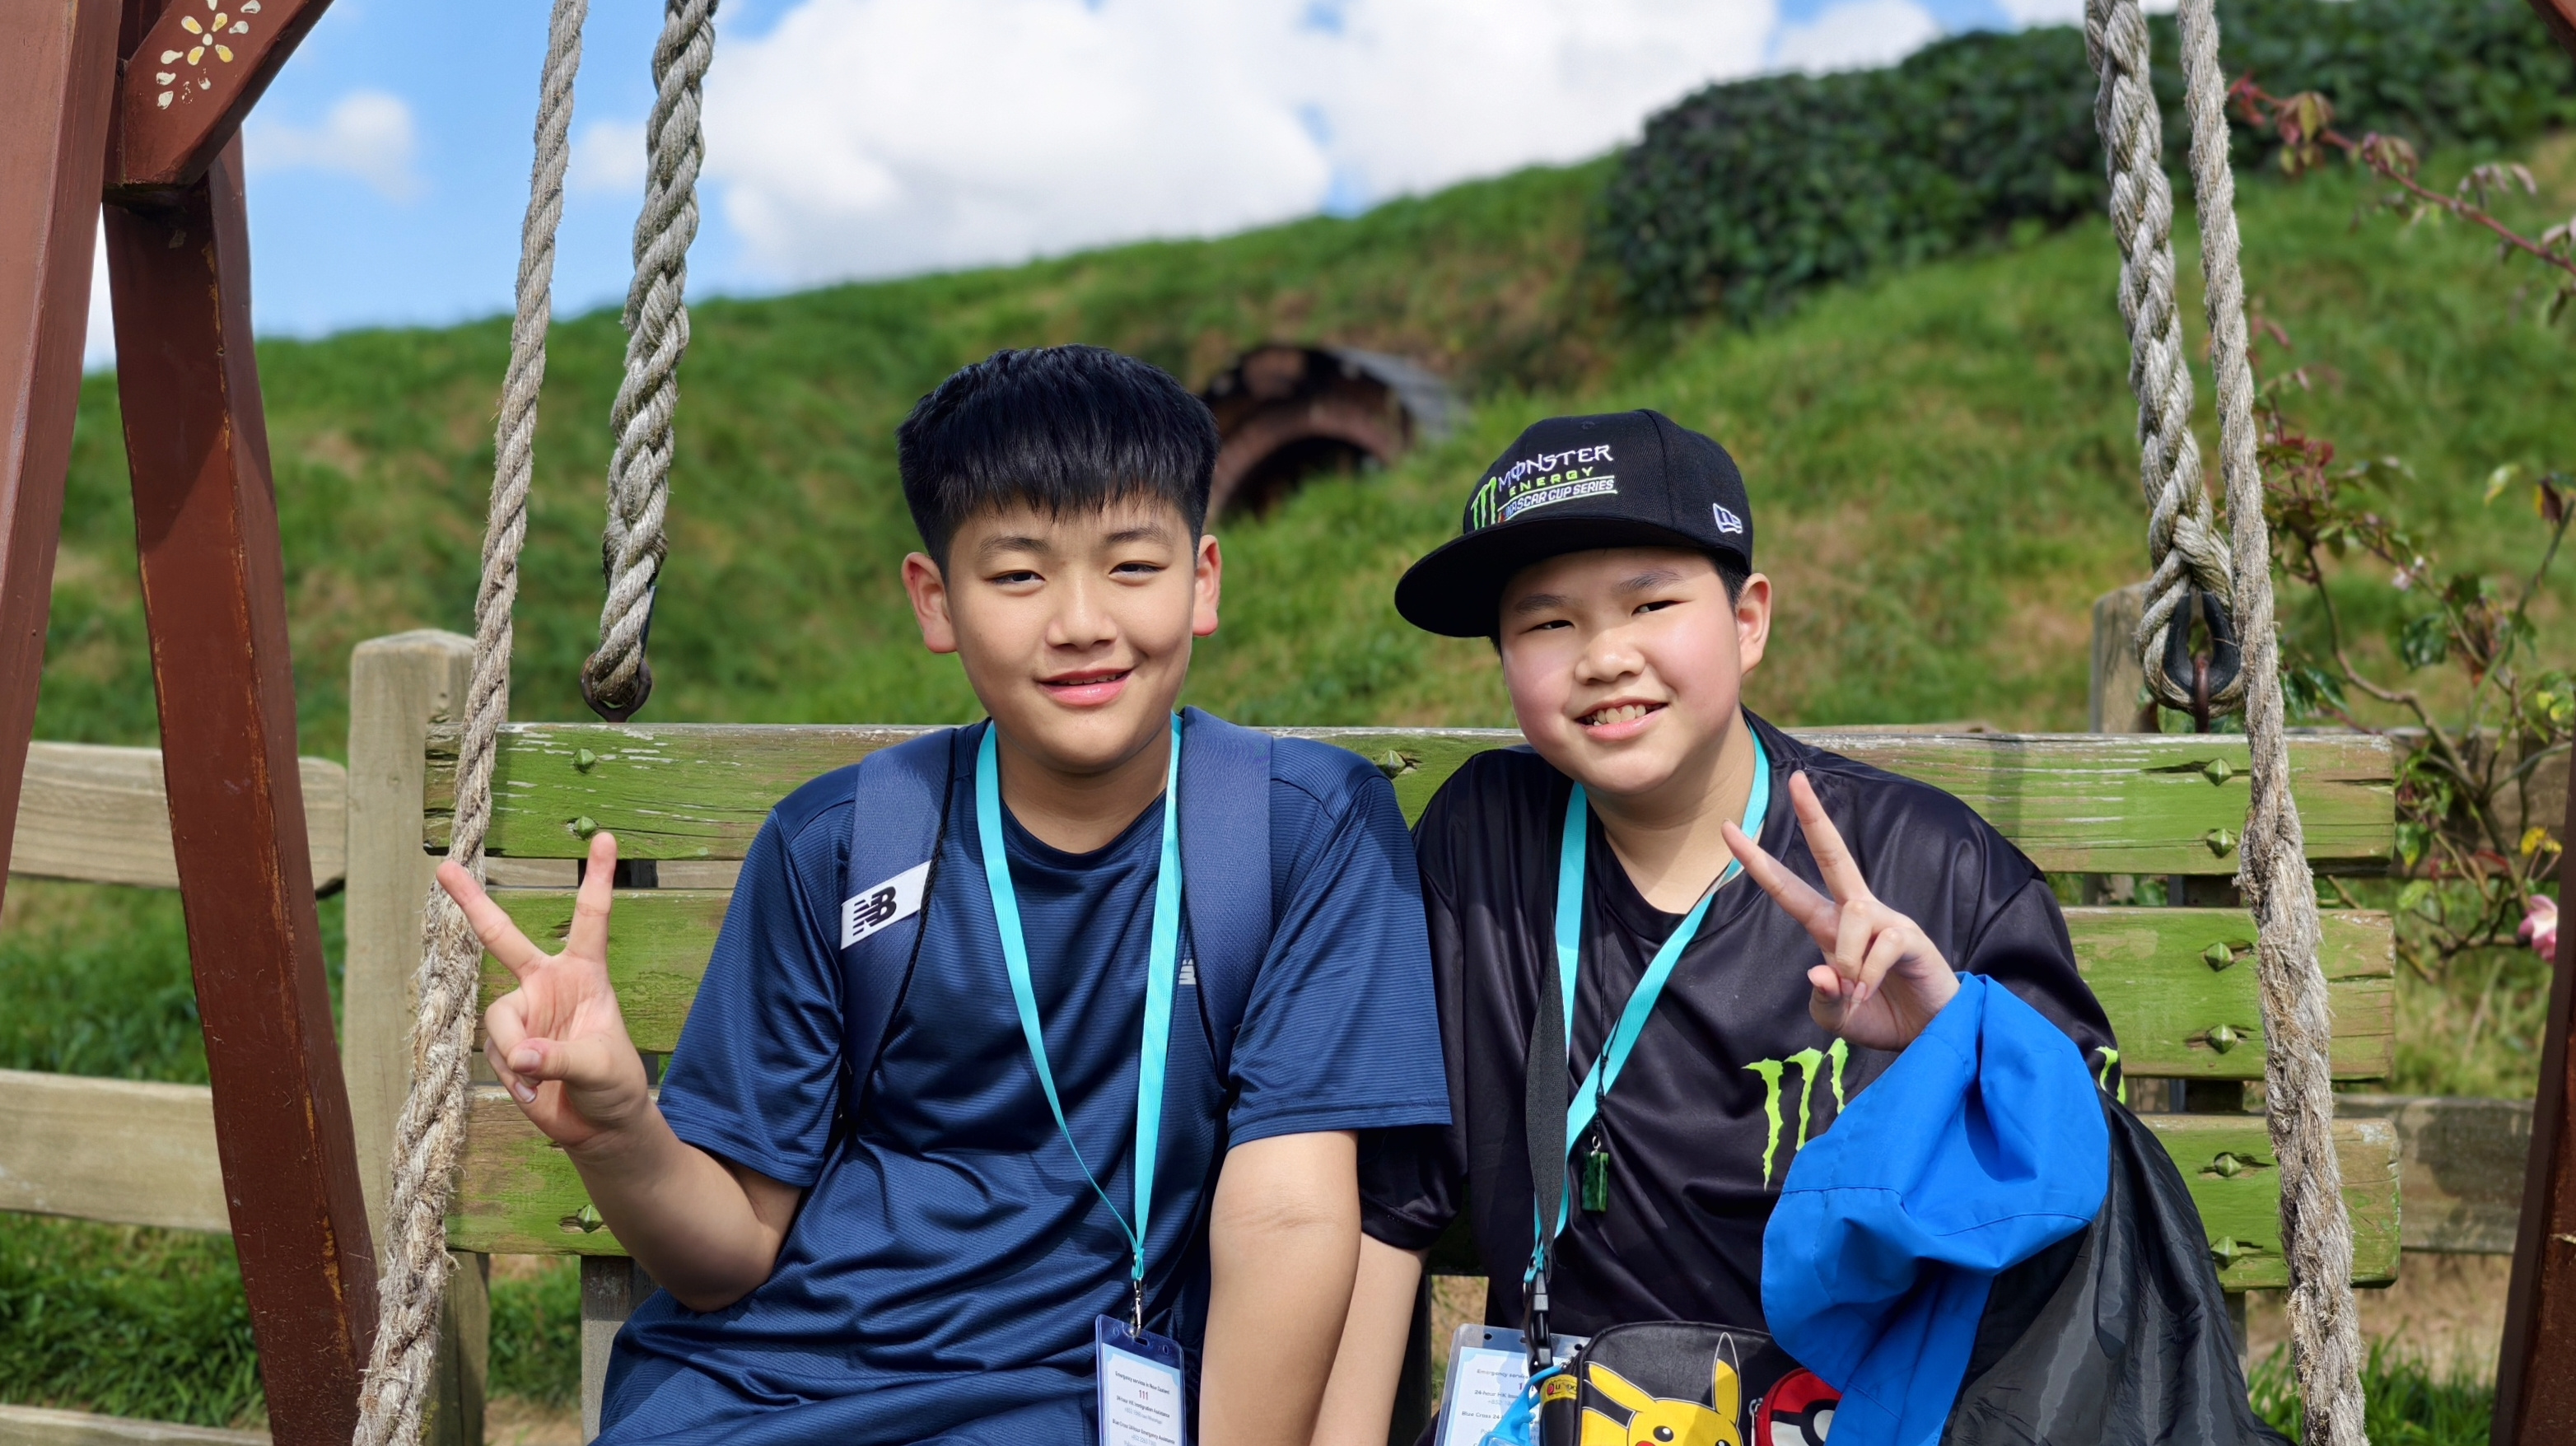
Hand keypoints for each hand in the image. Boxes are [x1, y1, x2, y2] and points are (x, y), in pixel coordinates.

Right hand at [439, 831, 650, 1152]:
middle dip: (473, 902)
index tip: (605, 836)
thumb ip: (562, 1058)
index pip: (591, 917)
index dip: (599, 877)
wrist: (599, 1125)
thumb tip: (522, 1056)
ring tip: (542, 1083)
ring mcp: (524, 1012)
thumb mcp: (601, 1069)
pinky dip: (514, 1079)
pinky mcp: (508, 1044)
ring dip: (517, 1055)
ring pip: (498, 1020)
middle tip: (445, 867)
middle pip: (503, 936)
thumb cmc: (615, 1087)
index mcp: (585, 973)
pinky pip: (496, 1053)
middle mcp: (547, 983)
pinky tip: (535, 1095)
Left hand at [1723, 772, 1959, 1049]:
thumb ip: (1824, 997)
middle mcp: (1857, 914)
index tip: (1728, 829)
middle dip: (1815, 817)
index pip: (1788, 888)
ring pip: (1853, 913)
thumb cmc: (1880, 1017)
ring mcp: (1886, 921)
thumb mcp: (1837, 1016)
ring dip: (1845, 957)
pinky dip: (1867, 975)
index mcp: (1828, 927)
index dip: (1758, 861)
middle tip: (1796, 779)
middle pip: (1834, 855)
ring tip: (1854, 991)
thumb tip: (1819, 969)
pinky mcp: (1911, 937)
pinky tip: (1871, 991)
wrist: (1929, 1035)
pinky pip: (1881, 945)